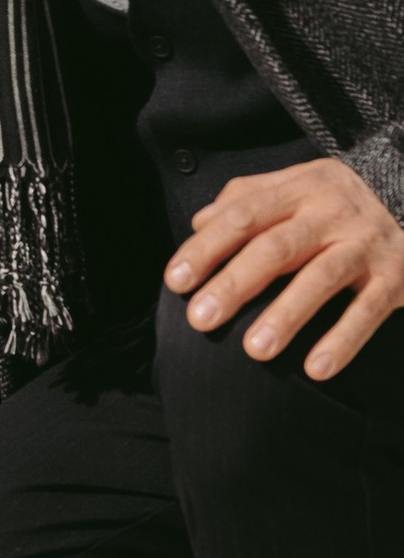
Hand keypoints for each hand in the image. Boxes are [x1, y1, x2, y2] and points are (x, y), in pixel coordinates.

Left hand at [166, 156, 403, 379]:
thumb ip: (247, 199)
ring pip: (320, 278)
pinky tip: (316, 369)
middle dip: (234, 284)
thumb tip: (199, 224)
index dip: (206, 247)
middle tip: (200, 319)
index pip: (242, 215)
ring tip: (254, 350)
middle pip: (276, 247)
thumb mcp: (295, 187)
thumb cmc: (336, 203)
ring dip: (285, 316)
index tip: (176, 281)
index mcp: (298, 188)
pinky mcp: (396, 276)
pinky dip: (342, 340)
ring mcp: (364, 243)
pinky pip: (367, 311)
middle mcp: (331, 211)